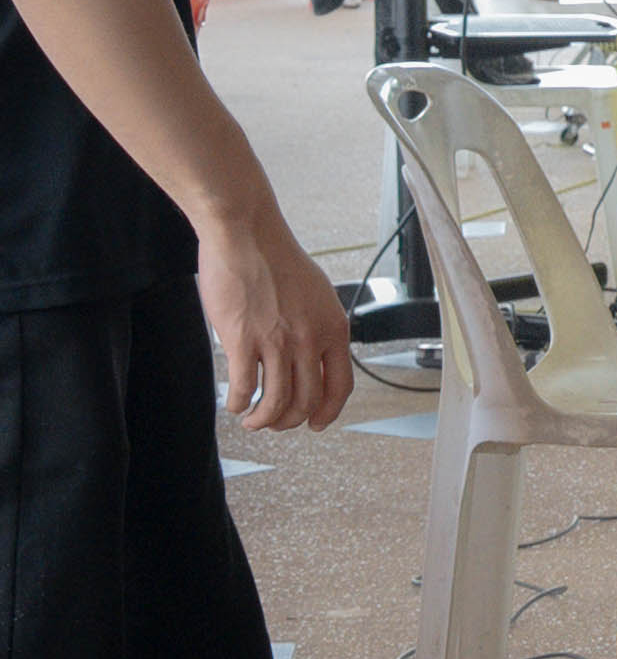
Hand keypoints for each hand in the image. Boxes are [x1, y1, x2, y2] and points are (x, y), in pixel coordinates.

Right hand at [195, 204, 350, 431]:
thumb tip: (315, 354)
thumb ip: (319, 327)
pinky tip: (234, 404)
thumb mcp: (318, 296)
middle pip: (307, 401)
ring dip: (263, 420)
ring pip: (276, 402)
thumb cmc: (276, 260)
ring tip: (251, 421)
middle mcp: (310, 340)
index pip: (340, 386)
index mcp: (334, 329)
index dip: (328, 412)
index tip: (316, 423)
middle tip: (274, 423)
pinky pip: (244, 387)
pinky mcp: (243, 340)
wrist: (247, 235)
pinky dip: (239, 403)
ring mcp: (277, 342)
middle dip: (290, 420)